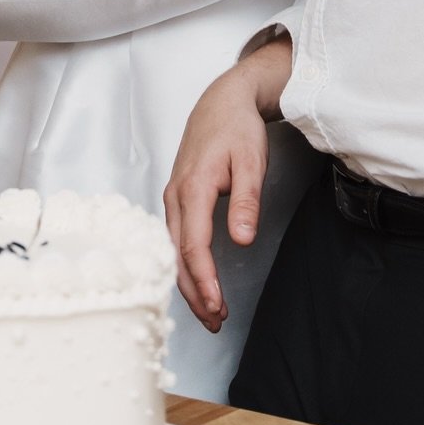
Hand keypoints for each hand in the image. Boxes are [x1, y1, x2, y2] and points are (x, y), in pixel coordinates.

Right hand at [164, 40, 290, 330]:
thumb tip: (242, 239)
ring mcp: (172, 199)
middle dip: (195, 294)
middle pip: (178, 257)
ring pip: (173, 252)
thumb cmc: (237, 130)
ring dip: (189, 284)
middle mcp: (175, 197)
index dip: (204, 280)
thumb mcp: (251, 161)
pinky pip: (175, 241)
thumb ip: (246, 201)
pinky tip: (198, 282)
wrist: (221, 102)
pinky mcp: (176, 200)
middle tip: (215, 322)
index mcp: (193, 188)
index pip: (194, 245)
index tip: (217, 305)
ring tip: (210, 313)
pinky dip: (184, 267)